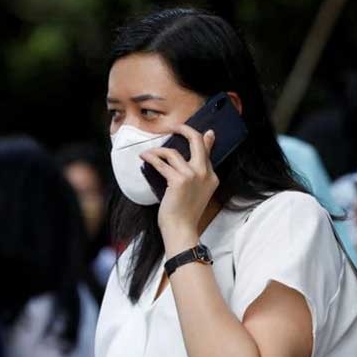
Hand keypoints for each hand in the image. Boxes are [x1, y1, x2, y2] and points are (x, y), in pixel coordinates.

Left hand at [140, 125, 218, 252]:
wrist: (182, 229)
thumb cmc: (186, 213)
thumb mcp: (197, 192)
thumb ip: (196, 174)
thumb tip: (188, 162)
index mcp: (212, 177)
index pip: (207, 150)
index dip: (204, 137)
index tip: (202, 131)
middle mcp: (205, 173)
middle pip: (196, 140)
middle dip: (185, 129)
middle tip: (175, 127)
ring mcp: (193, 176)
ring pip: (172, 152)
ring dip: (158, 151)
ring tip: (149, 154)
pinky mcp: (178, 180)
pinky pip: (161, 163)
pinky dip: (151, 158)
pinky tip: (144, 157)